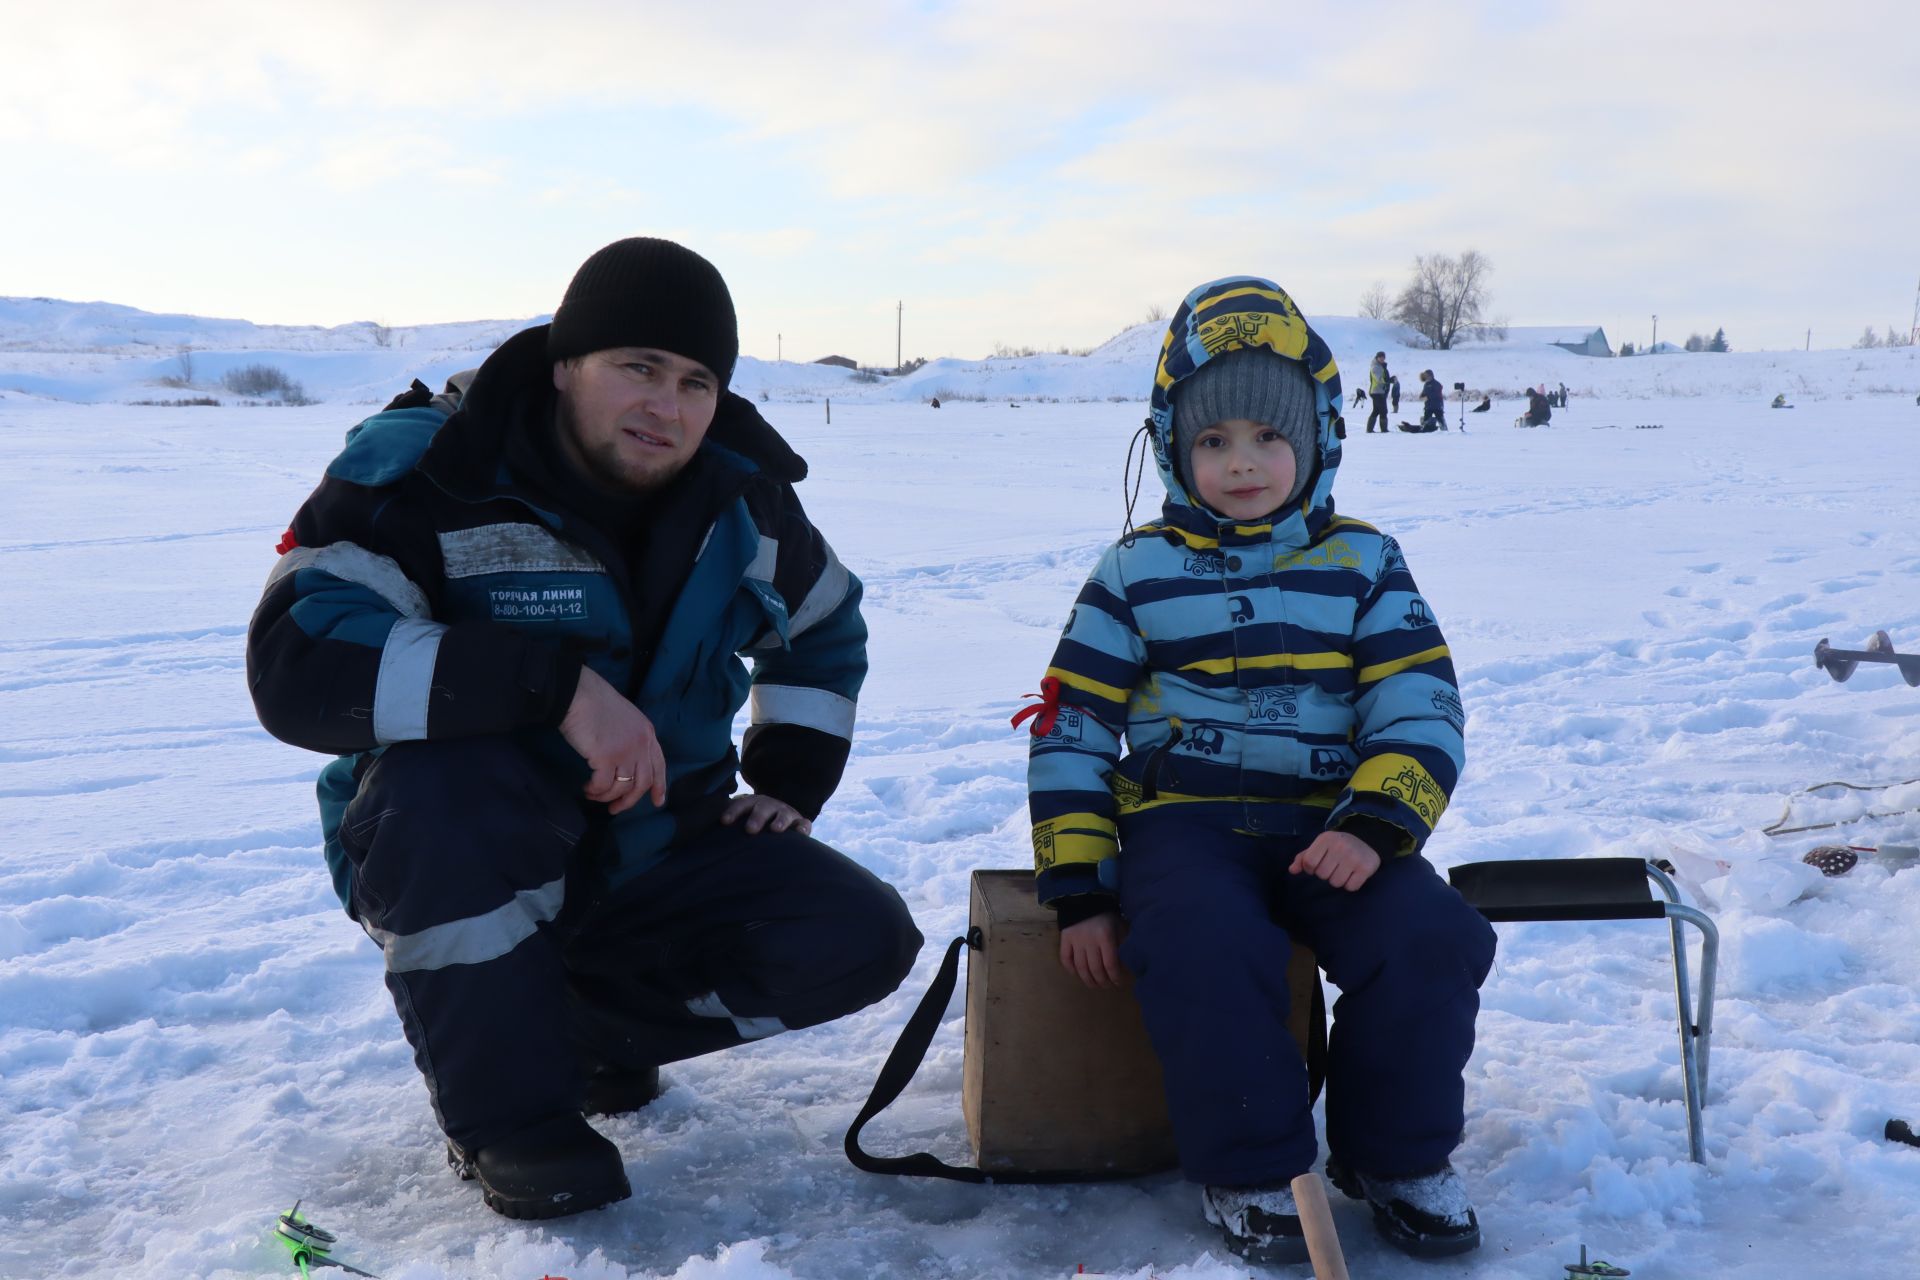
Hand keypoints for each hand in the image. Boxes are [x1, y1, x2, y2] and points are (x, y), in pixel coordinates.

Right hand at [558, 665, 665, 814]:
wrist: (578, 693)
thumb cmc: (595, 702)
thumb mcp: (625, 718)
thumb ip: (631, 738)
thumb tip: (624, 761)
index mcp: (647, 733)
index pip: (659, 765)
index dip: (659, 786)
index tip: (658, 802)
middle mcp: (641, 744)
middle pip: (643, 783)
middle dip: (629, 801)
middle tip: (614, 810)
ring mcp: (625, 752)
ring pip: (622, 787)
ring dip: (606, 796)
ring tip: (593, 795)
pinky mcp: (606, 758)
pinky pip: (603, 786)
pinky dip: (595, 791)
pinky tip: (587, 788)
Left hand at [720, 792, 811, 835]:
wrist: (778, 815)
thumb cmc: (751, 821)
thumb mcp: (738, 819)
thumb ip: (724, 825)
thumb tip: (696, 837)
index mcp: (751, 803)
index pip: (741, 804)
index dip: (733, 812)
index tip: (724, 822)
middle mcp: (769, 805)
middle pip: (762, 808)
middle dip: (756, 817)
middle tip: (750, 830)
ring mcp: (785, 813)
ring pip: (784, 814)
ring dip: (779, 820)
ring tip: (775, 830)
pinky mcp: (800, 822)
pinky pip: (804, 824)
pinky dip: (803, 828)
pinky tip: (800, 834)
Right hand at [1059, 912, 1124, 988]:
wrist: (1085, 899)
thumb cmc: (1106, 915)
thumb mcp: (1120, 925)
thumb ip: (1124, 942)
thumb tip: (1129, 961)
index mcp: (1106, 937)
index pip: (1110, 964)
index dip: (1115, 977)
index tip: (1119, 983)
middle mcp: (1090, 941)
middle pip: (1095, 969)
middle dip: (1103, 982)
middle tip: (1107, 986)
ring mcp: (1076, 941)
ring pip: (1081, 968)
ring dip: (1088, 980)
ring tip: (1094, 985)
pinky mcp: (1064, 939)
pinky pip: (1065, 959)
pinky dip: (1071, 970)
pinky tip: (1077, 974)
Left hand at [1289, 829, 1381, 890]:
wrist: (1367, 839)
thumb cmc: (1337, 845)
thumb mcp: (1319, 846)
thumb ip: (1303, 858)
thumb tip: (1292, 870)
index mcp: (1326, 839)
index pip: (1309, 863)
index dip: (1310, 868)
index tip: (1318, 864)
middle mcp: (1340, 846)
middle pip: (1322, 875)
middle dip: (1326, 874)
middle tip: (1334, 866)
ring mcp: (1354, 857)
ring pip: (1335, 883)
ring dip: (1338, 880)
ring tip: (1343, 870)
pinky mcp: (1365, 867)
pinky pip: (1350, 887)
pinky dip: (1350, 884)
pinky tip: (1353, 874)